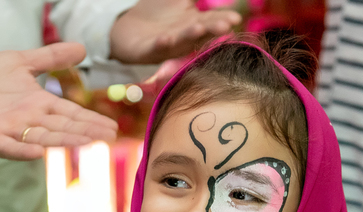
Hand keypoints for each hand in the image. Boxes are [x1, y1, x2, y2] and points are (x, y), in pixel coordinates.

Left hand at [0, 42, 118, 159]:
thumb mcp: (21, 62)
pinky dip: (20, 150)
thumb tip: (82, 48)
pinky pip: (7, 146)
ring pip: (41, 138)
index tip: (112, 128)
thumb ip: (50, 58)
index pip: (70, 114)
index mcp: (39, 105)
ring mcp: (10, 131)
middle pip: (61, 128)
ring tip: (83, 144)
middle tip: (107, 139)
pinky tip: (36, 154)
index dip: (90, 120)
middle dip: (83, 133)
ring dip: (61, 142)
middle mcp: (29, 121)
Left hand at [109, 0, 241, 63]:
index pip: (211, 20)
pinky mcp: (148, 50)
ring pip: (181, 41)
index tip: (234, 18)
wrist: (128, 29)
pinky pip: (156, 48)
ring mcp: (168, 44)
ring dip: (190, 35)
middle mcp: (184, 36)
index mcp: (193, 22)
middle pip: (201, 32)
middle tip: (225, 25)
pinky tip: (166, 38)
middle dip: (213, 28)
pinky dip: (161, 44)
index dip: (223, 19)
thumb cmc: (157, 11)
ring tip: (199, 27)